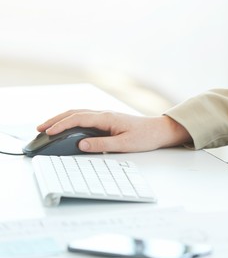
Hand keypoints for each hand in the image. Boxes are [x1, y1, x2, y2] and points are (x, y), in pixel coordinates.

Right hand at [37, 110, 191, 152]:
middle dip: (55, 120)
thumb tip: (81, 144)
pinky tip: (66, 126)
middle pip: (74, 113)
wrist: (159, 130)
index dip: (61, 125)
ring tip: (47, 127)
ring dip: (61, 119)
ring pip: (78, 114)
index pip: (78, 119)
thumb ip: (102, 145)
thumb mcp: (124, 145)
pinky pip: (84, 117)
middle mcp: (104, 114)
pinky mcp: (107, 120)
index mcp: (107, 118)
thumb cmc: (145, 137)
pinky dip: (71, 120)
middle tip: (39, 128)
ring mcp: (105, 116)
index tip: (47, 132)